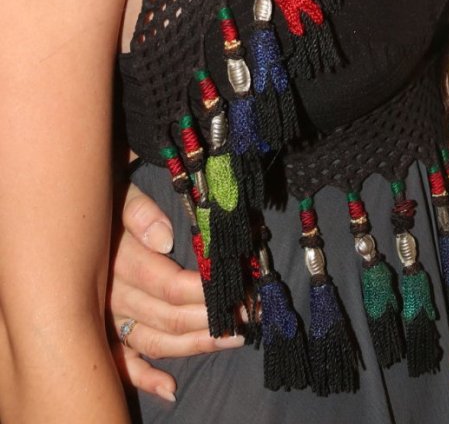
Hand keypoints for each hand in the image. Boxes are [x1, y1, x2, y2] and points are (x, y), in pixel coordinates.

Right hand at [108, 183, 242, 400]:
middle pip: (167, 317)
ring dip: (193, 345)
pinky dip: (144, 378)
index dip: (205, 293)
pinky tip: (170, 388)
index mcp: (122, 262)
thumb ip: (140, 213)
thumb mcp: (119, 196)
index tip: (238, 291)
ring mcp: (107, 318)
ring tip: (231, 340)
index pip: (170, 286)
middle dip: (210, 319)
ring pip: (153, 341)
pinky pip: (121, 362)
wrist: (68, 222)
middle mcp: (114, 296)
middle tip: (245, 318)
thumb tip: (165, 240)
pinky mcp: (101, 333)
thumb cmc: (103, 204)